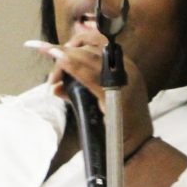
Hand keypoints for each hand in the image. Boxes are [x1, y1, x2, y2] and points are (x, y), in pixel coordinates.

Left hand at [33, 31, 154, 156]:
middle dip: (65, 54)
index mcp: (124, 66)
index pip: (99, 42)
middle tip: (51, 74)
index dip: (77, 41)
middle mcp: (125, 67)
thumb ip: (78, 91)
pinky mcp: (115, 93)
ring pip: (88, 57)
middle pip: (89, 49)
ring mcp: (121, 79)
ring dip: (64, 58)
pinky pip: (90, 75)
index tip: (57, 49)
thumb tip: (55, 87)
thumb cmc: (118, 125)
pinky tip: (60, 60)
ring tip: (49, 62)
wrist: (136, 146)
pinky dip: (73, 66)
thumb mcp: (96, 102)